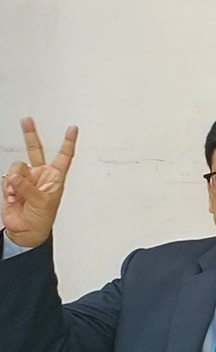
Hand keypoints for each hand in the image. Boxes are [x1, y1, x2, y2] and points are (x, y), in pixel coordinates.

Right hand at [1, 119, 77, 247]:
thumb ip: (28, 187)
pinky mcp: (12, 185)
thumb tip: (15, 177)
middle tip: (27, 121)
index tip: (73, 128)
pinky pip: (7, 179)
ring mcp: (25, 179)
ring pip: (17, 167)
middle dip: (30, 135)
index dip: (68, 142)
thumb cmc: (41, 219)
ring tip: (18, 194)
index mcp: (55, 177)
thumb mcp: (42, 202)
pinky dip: (8, 188)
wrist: (25, 231)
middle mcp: (40, 175)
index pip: (64, 156)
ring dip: (15, 180)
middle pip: (35, 150)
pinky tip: (13, 197)